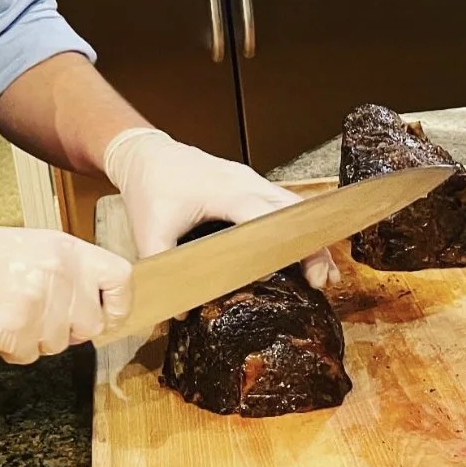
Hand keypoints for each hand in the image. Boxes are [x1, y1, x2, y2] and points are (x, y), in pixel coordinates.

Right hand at [0, 217, 132, 363]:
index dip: (117, 304)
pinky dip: (12, 348)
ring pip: (58, 345)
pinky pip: (28, 356)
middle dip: (67, 328)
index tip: (105, 313)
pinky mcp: (15, 330)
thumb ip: (70, 270)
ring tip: (12, 312)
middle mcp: (58, 275)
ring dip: (36, 338)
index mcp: (68, 250)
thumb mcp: (37, 245)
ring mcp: (38, 304)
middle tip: (40, 314)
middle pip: (90, 325)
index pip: (121, 280)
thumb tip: (96, 304)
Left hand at [103, 128, 338, 288]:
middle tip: (321, 282)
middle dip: (311, 245)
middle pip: (293, 212)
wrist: (145, 153)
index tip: (300, 274)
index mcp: (225, 191)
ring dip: (308, 238)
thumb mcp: (147, 230)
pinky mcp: (250, 185)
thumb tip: (178, 313)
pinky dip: (296, 228)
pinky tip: (298, 255)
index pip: (267, 217)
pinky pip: (282, 205)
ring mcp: (251, 180)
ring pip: (293, 207)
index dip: (286, 244)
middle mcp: (246, 182)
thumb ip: (162, 269)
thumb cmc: (148, 185)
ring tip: (319, 275)